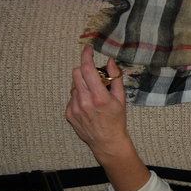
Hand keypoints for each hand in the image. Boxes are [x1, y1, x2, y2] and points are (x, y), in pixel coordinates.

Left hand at [66, 45, 129, 161]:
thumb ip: (115, 78)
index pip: (88, 69)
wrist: (106, 141)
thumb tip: (110, 61)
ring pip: (73, 84)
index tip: (88, 48)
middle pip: (76, 73)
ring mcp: (74, 108)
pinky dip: (79, 95)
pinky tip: (88, 104)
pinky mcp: (69, 113)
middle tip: (95, 75)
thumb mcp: (121, 98)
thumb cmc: (116, 119)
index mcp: (99, 96)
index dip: (87, 55)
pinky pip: (71, 96)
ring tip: (93, 93)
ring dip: (82, 83)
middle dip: (85, 69)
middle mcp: (84, 101)